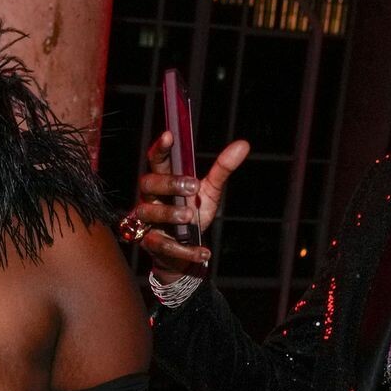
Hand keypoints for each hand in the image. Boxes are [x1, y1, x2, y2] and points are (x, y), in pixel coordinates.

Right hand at [133, 131, 249, 284]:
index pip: (157, 160)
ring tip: (190, 217)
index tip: (169, 136)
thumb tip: (243, 145)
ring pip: (149, 213)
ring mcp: (147, 222)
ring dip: (170, 214)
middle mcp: (150, 199)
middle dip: (169, 183)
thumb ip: (222, 169)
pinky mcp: (152, 245)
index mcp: (163, 181)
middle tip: (192, 187)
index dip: (161, 148)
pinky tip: (204, 252)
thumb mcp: (209, 192)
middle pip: (148, 184)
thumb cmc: (192, 216)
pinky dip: (186, 250)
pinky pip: (164, 246)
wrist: (183, 254)